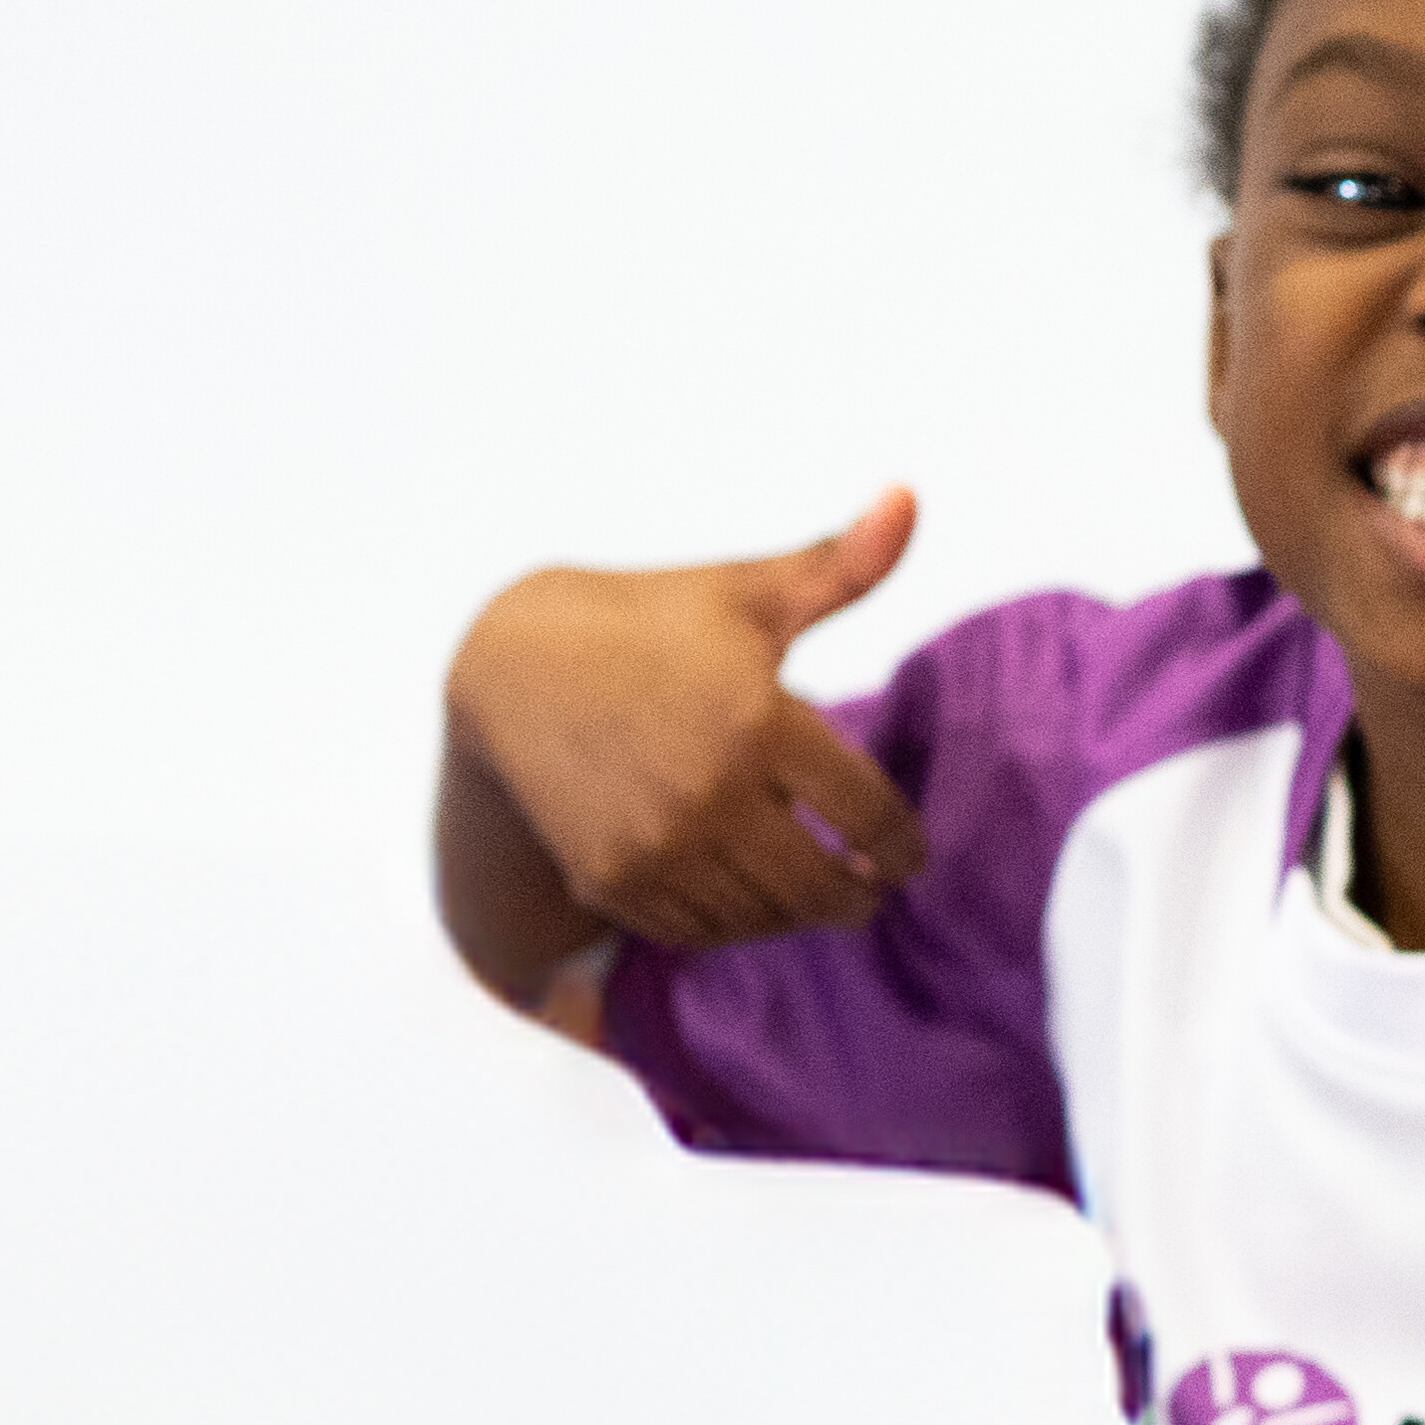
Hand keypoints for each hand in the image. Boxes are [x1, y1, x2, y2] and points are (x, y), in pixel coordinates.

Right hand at [448, 493, 928, 951]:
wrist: (514, 666)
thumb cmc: (649, 621)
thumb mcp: (744, 593)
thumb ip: (839, 565)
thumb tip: (908, 495)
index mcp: (761, 721)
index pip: (870, 816)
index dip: (903, 847)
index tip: (910, 855)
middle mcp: (711, 793)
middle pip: (822, 885)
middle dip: (859, 896)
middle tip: (873, 892)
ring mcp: (657, 845)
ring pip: (762, 916)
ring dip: (798, 915)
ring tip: (817, 898)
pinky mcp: (612, 880)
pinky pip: (699, 929)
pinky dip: (734, 925)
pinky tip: (749, 903)